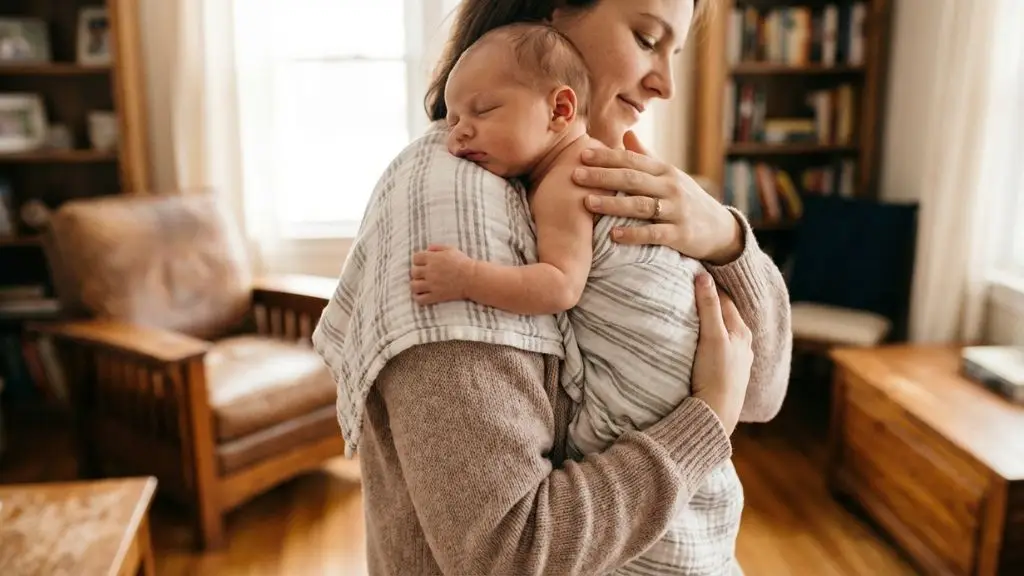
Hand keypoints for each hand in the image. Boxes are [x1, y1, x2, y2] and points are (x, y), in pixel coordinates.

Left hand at [411, 245, 474, 304]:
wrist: (472, 278)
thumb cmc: (463, 263)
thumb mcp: (451, 249)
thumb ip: (437, 247)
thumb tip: (427, 249)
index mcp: (433, 258)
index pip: (415, 258)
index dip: (418, 260)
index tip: (423, 263)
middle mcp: (430, 271)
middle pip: (413, 272)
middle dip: (417, 272)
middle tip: (423, 274)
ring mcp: (432, 284)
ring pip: (413, 286)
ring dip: (415, 285)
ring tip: (421, 285)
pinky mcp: (436, 296)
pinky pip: (420, 299)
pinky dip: (418, 297)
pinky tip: (422, 294)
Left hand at [573, 131, 744, 264]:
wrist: (720, 228)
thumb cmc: (686, 199)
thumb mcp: (669, 176)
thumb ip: (646, 157)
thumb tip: (626, 134)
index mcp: (664, 171)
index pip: (632, 160)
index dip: (607, 157)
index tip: (582, 154)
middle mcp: (670, 187)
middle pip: (632, 179)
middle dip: (602, 176)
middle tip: (575, 174)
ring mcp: (676, 210)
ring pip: (640, 205)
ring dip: (612, 204)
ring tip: (588, 203)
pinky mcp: (680, 234)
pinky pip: (654, 233)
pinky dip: (633, 234)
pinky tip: (613, 234)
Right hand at [689, 272, 752, 435]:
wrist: (716, 414)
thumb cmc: (715, 374)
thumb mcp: (712, 337)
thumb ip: (708, 306)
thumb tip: (703, 276)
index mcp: (741, 331)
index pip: (724, 300)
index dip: (710, 286)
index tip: (694, 274)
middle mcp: (743, 344)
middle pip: (725, 315)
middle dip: (711, 302)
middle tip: (691, 289)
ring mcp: (736, 361)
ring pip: (723, 332)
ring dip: (711, 322)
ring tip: (693, 313)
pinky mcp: (727, 375)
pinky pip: (719, 348)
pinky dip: (711, 339)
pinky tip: (701, 343)